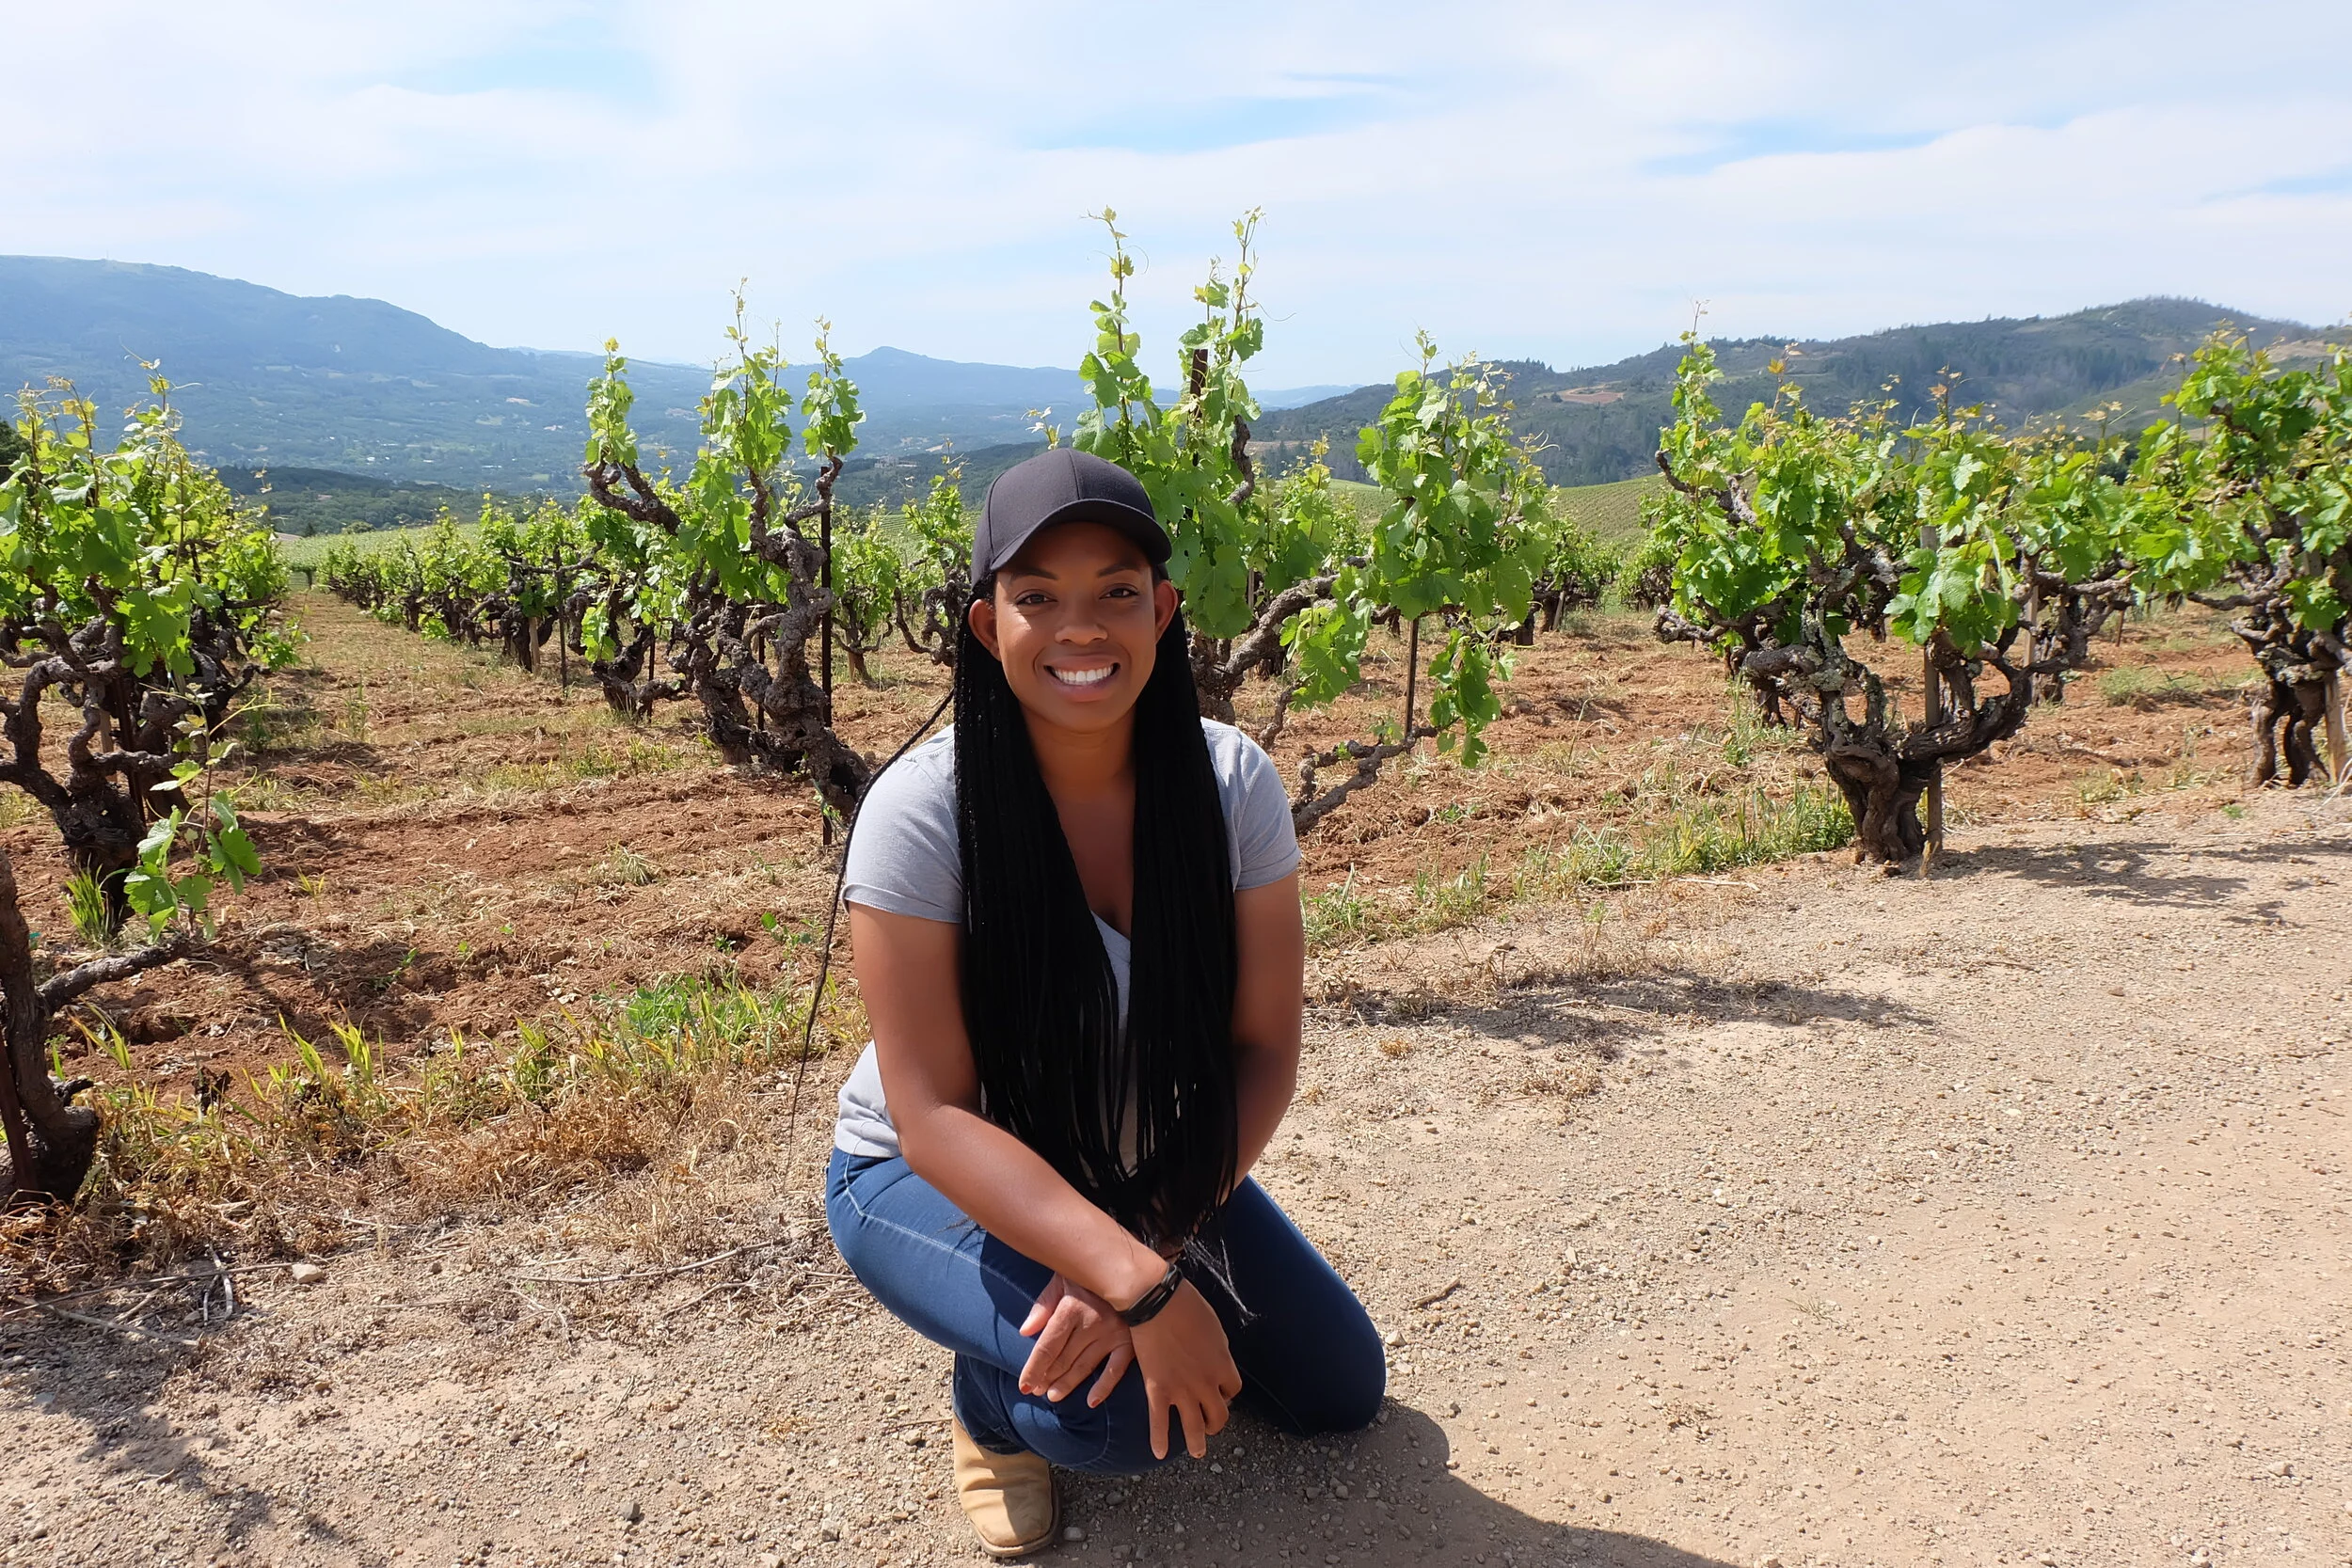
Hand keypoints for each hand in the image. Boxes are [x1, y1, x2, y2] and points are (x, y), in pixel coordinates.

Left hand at [1017, 1274, 1134, 1406]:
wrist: (1131, 1266)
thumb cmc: (1090, 1273)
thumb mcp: (1063, 1279)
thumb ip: (1044, 1304)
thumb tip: (1025, 1332)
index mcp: (1071, 1308)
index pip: (1047, 1346)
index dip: (1033, 1368)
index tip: (1023, 1385)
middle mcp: (1091, 1323)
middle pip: (1063, 1359)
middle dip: (1046, 1377)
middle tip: (1036, 1391)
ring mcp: (1112, 1334)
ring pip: (1084, 1366)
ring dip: (1067, 1384)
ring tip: (1053, 1396)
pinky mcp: (1130, 1341)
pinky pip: (1116, 1369)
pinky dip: (1104, 1387)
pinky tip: (1091, 1401)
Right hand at [1126, 1280, 1240, 1459]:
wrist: (1157, 1303)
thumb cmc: (1187, 1307)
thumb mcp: (1214, 1328)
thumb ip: (1217, 1350)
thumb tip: (1217, 1360)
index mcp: (1222, 1365)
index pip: (1233, 1390)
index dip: (1226, 1394)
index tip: (1219, 1392)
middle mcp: (1206, 1383)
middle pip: (1219, 1414)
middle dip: (1216, 1422)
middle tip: (1210, 1423)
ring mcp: (1182, 1390)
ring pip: (1195, 1428)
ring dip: (1198, 1443)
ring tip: (1198, 1452)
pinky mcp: (1157, 1390)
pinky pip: (1159, 1423)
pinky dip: (1159, 1440)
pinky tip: (1159, 1453)